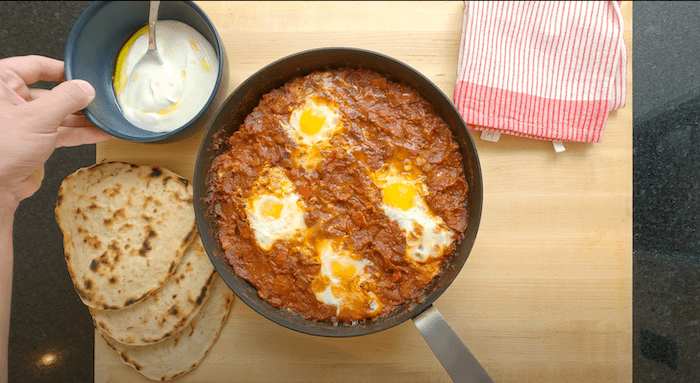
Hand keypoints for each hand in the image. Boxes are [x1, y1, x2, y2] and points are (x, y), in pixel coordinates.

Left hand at [0, 55, 112, 212]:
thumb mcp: (37, 118)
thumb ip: (65, 99)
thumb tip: (85, 88)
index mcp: (0, 83)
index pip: (35, 66)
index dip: (61, 70)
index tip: (84, 74)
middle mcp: (9, 101)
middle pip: (51, 92)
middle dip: (77, 98)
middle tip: (99, 100)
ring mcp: (22, 123)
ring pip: (58, 114)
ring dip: (83, 118)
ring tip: (105, 117)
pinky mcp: (33, 143)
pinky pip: (60, 133)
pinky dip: (80, 133)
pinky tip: (99, 132)